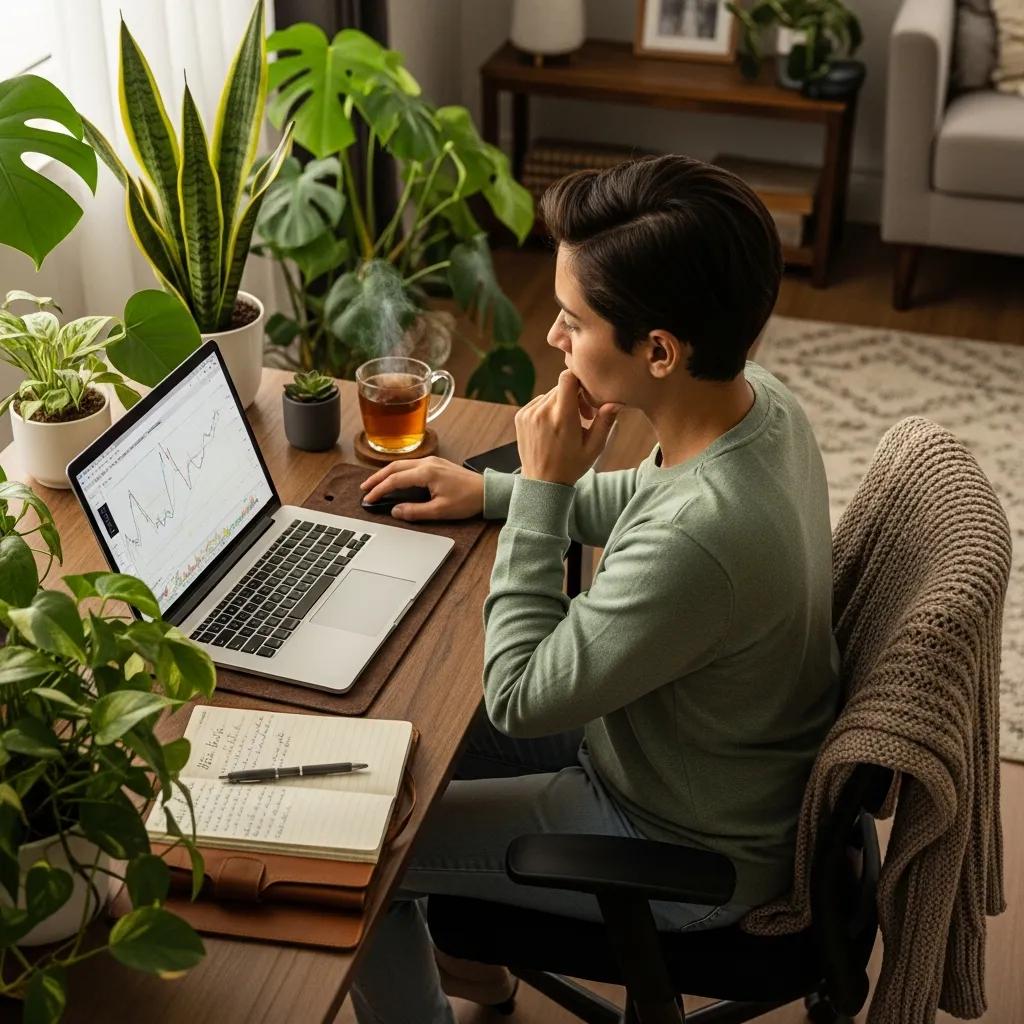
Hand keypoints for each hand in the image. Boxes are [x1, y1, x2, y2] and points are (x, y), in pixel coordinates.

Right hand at [359, 456, 483, 520]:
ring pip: (402, 464)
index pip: (395, 480)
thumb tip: (396, 511)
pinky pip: (411, 464)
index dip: (379, 490)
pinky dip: (398, 471)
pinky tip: (394, 478)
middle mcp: (427, 463)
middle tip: (365, 488)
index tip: (369, 499)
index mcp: (426, 473)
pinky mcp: (436, 464)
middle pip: (394, 467)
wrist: (487, 491)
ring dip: (386, 473)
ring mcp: (432, 461)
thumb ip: (415, 511)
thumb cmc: (468, 500)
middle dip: (377, 478)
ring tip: (375, 484)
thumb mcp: (440, 511)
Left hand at [515, 370, 621, 485]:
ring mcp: (528, 413)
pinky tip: (554, 426)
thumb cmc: (571, 466)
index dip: (579, 380)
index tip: (587, 394)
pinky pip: (539, 401)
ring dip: (562, 403)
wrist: (542, 482)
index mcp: (562, 418)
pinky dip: (548, 408)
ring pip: (551, 394)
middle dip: (575, 395)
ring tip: (568, 424)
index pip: (567, 378)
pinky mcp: (520, 416)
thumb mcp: (593, 448)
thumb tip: (616, 402)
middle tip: (584, 416)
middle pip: (562, 386)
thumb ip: (604, 422)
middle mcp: (543, 412)